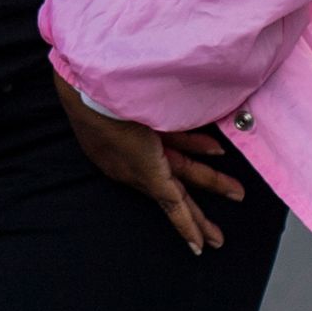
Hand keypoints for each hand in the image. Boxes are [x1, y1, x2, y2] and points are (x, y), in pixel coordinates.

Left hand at [52, 65, 247, 257]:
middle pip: (176, 189)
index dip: (190, 163)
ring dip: (203, 213)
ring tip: (221, 233)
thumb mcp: (141, 90)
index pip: (168, 159)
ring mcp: (144, 169)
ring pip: (181, 198)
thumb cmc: (111, 83)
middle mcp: (137, 161)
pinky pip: (172, 205)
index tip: (194, 183)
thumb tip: (185, 67)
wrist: (89, 88)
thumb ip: (162, 90)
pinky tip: (198, 243)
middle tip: (214, 236)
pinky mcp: (149, 174)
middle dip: (196, 214)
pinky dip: (186, 225)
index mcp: (132, 141)